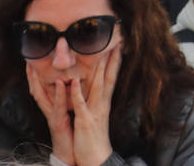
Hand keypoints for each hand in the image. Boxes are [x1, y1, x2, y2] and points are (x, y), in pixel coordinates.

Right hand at [26, 63, 74, 164]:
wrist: (71, 153)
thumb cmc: (71, 133)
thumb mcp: (68, 113)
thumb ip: (66, 100)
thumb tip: (68, 84)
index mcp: (52, 106)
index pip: (41, 87)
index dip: (35, 74)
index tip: (33, 59)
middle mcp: (49, 110)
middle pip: (36, 89)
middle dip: (31, 76)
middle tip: (28, 60)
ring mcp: (52, 116)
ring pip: (43, 96)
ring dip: (39, 81)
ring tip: (36, 67)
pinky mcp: (58, 123)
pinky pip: (58, 106)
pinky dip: (59, 94)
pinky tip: (59, 83)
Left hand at [69, 45, 117, 165]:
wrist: (95, 157)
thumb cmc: (93, 137)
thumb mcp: (96, 114)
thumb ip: (96, 99)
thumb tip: (97, 86)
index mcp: (104, 101)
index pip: (112, 75)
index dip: (115, 59)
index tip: (118, 43)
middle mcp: (102, 103)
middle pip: (109, 76)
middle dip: (112, 58)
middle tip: (117, 40)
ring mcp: (94, 111)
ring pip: (98, 86)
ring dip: (99, 69)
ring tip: (100, 52)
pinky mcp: (85, 120)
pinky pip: (81, 104)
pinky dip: (78, 92)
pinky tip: (75, 81)